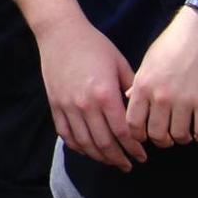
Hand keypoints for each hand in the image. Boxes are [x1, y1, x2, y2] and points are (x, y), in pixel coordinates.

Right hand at [36, 17, 145, 170]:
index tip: (142, 155)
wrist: (60, 33)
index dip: (133, 148)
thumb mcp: (120, 63)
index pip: (122, 132)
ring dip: (99, 157)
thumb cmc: (94, 45)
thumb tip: (141, 110)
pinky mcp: (55, 105)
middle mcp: (86, 105)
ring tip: (111, 161)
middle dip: (119, 158)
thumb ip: (131, 89)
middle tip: (129, 165)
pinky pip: (66, 134)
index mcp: (105, 95)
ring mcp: (68, 107)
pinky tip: (87, 150)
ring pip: (84, 144)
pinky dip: (77, 146)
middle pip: (104, 143)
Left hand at [125, 10, 197, 149]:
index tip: (144, 135)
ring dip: (181, 139)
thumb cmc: (172, 43)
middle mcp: (160, 96)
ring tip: (183, 135)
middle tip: (165, 138)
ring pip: (179, 137)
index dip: (137, 135)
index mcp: (143, 85)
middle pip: (156, 135)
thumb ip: (138, 83)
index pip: (132, 123)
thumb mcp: (148, 61)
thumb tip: (129, 100)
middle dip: (160, 141)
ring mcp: (184, 100)